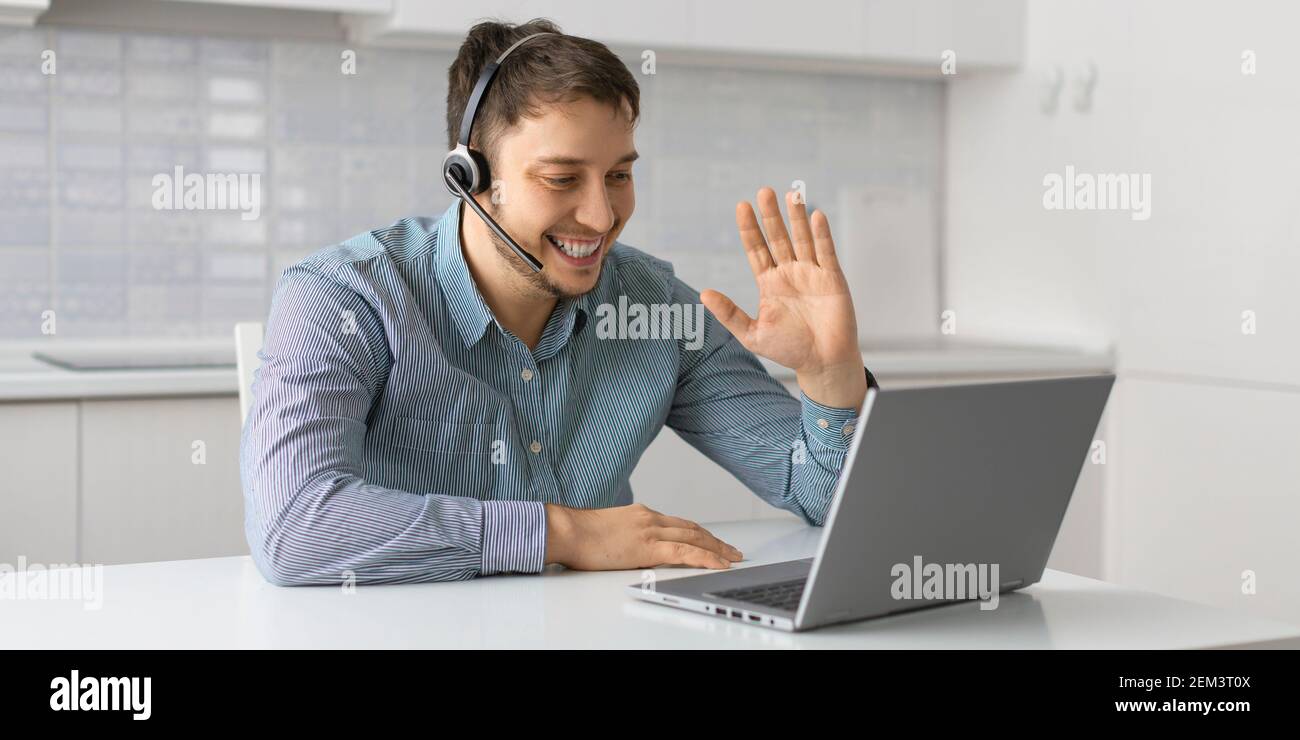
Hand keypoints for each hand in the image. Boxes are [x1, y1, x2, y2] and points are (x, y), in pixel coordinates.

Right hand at [544, 503, 743, 569]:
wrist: (567, 530)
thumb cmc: (578, 534)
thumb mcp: (608, 531)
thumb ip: (625, 536)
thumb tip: (630, 548)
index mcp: (640, 514)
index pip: (678, 523)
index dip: (698, 532)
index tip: (710, 539)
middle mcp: (650, 518)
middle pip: (692, 528)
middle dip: (714, 539)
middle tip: (731, 549)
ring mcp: (651, 530)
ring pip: (695, 537)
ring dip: (717, 548)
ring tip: (732, 557)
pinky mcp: (649, 546)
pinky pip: (686, 551)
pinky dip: (706, 556)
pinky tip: (718, 563)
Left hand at [700, 187, 865, 408]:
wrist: (822, 363)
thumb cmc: (788, 350)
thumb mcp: (751, 333)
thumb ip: (729, 313)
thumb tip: (703, 294)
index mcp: (769, 283)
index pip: (757, 249)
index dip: (750, 229)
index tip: (742, 206)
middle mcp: (790, 273)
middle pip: (778, 238)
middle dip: (771, 216)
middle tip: (764, 191)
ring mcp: (812, 274)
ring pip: (803, 239)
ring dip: (797, 217)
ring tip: (791, 195)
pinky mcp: (832, 279)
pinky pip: (826, 252)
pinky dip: (821, 235)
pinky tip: (815, 216)